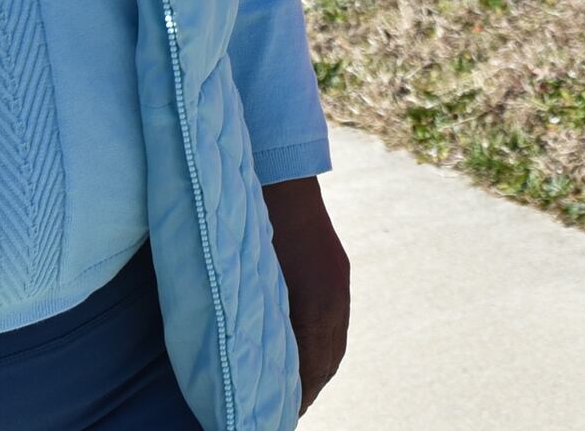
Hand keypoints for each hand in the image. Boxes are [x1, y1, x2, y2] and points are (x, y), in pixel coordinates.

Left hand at [261, 176, 349, 410]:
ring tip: (295, 390)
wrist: (278, 178)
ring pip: (334, 346)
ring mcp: (338, 285)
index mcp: (312, 306)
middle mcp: (332, 300)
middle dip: (307, 392)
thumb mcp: (246, 283)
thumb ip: (256, 323)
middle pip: (325, 365)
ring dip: (317, 371)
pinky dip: (324, 347)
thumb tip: (255, 362)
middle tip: (282, 411)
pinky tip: (307, 352)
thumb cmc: (246, 230)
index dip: (294, 398)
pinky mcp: (337, 273)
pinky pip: (337, 325)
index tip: (275, 415)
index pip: (309, 372)